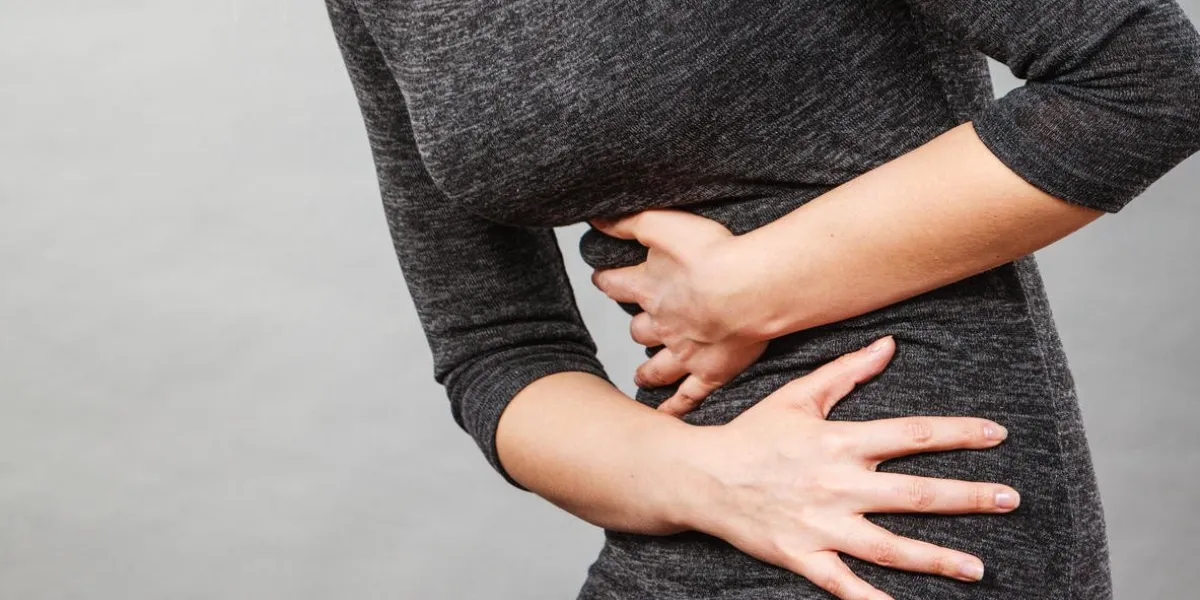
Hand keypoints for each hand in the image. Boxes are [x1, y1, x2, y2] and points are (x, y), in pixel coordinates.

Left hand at [589, 209, 767, 415]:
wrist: (746, 290)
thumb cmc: (712, 254)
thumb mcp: (661, 223)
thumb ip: (627, 221)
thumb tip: (595, 217)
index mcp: (649, 287)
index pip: (616, 284)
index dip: (608, 282)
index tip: (603, 281)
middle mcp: (662, 324)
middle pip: (639, 330)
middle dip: (638, 329)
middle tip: (638, 329)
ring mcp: (685, 352)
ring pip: (658, 367)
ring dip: (649, 372)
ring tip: (642, 376)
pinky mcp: (710, 372)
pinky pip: (688, 396)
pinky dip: (676, 406)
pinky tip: (667, 415)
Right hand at [672, 336, 1017, 599]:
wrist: (700, 476)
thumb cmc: (751, 434)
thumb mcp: (797, 396)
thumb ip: (847, 372)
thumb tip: (889, 345)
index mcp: (839, 441)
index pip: (912, 435)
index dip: (958, 433)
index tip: (996, 435)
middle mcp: (837, 484)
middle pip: (914, 493)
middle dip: (967, 497)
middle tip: (1009, 500)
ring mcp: (821, 524)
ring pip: (889, 546)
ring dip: (937, 558)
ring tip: (978, 569)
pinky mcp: (802, 556)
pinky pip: (845, 584)